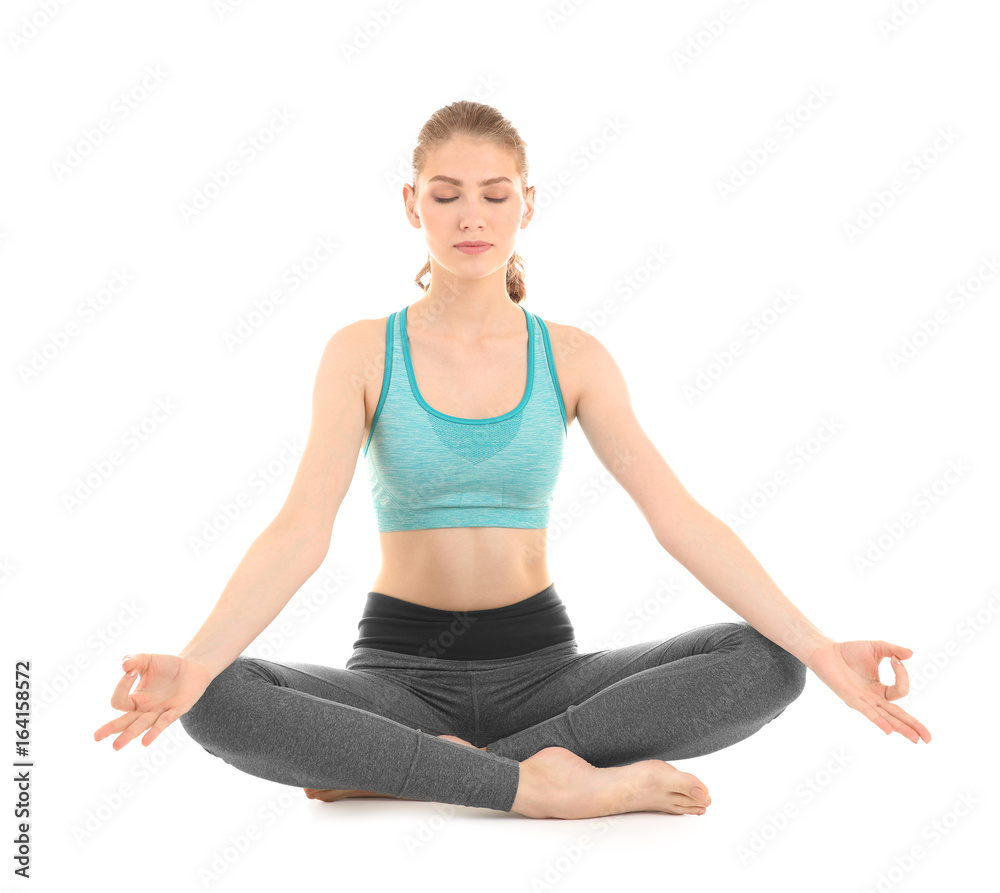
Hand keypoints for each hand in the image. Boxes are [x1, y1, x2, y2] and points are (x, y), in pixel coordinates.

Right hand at [93, 653, 214, 749]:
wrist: (193, 666)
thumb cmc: (167, 665)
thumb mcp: (146, 659)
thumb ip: (133, 660)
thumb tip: (124, 666)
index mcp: (136, 699)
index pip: (120, 701)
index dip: (121, 686)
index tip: (131, 671)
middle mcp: (146, 709)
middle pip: (125, 721)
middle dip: (111, 728)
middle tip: (96, 737)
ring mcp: (160, 711)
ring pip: (142, 725)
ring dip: (130, 734)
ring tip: (116, 746)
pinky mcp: (177, 710)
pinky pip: (164, 722)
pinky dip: (155, 731)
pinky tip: (145, 742)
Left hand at [806, 640, 931, 743]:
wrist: (825, 650)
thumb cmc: (849, 651)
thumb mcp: (877, 648)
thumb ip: (893, 650)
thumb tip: (910, 654)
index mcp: (879, 690)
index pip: (900, 691)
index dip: (902, 675)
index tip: (896, 659)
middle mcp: (872, 699)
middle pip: (897, 715)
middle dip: (913, 726)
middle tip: (928, 739)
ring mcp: (862, 700)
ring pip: (885, 717)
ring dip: (900, 728)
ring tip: (915, 739)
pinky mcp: (850, 698)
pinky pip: (867, 711)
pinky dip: (878, 720)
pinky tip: (888, 730)